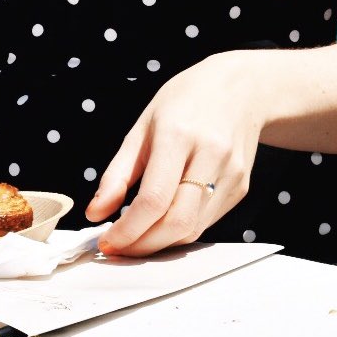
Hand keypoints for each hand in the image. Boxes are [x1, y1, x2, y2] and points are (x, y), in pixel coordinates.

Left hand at [86, 52, 263, 256]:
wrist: (240, 89)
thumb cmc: (184, 103)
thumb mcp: (141, 128)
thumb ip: (116, 174)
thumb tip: (94, 213)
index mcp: (178, 135)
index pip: (153, 200)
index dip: (127, 230)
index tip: (106, 241)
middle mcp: (210, 156)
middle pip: (177, 223)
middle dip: (142, 246)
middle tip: (117, 248)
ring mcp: (231, 175)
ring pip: (193, 229)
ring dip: (159, 243)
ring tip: (134, 237)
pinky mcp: (241, 188)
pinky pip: (206, 222)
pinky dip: (179, 230)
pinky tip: (161, 223)